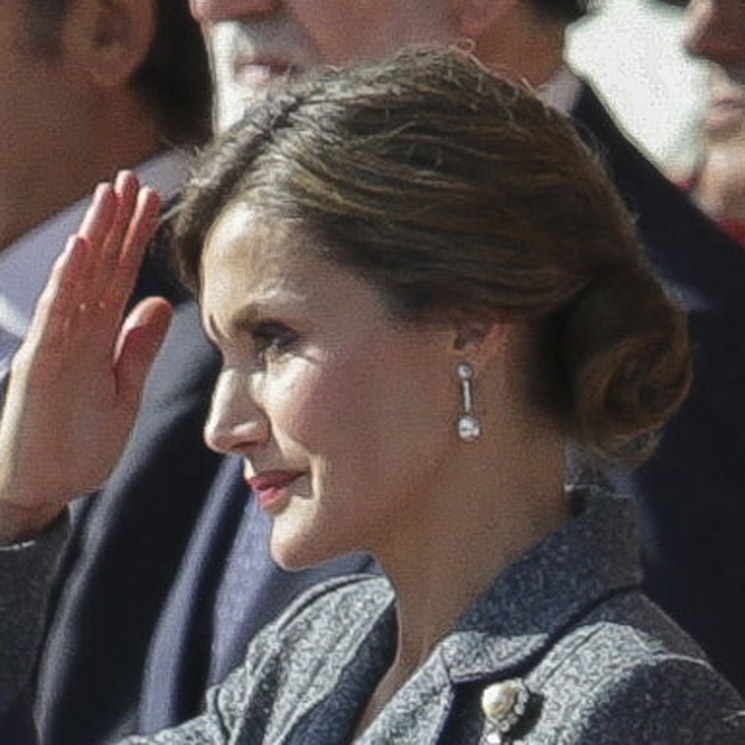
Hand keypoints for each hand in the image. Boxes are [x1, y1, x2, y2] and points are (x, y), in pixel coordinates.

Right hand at [0, 172, 172, 541]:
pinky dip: (68, 283)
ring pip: (79, 281)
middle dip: (116, 223)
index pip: (122, 278)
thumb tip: (163, 302)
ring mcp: (59, 345)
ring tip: (108, 196)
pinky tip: (81, 251)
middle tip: (132, 178)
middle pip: (101, 268)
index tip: (155, 203)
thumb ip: (139, 348)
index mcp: (102, 338)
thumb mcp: (124, 392)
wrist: (46, 489)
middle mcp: (79, 332)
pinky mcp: (42, 366)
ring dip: (94, 238)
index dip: (136, 240)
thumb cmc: (81, 443)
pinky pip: (57, 318)